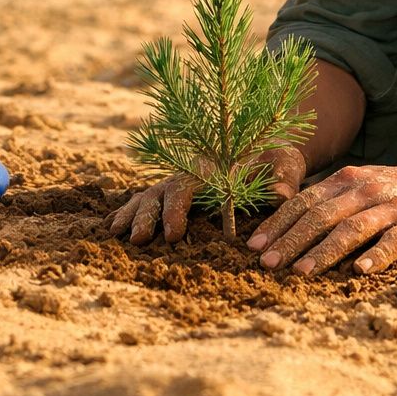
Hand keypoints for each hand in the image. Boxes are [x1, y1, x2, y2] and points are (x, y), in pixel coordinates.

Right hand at [106, 146, 307, 243]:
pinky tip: (110, 226)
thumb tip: (281, 194)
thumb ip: (282, 179)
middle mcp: (191, 173)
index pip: (188, 187)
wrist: (271, 155)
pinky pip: (146, 202)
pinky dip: (128, 212)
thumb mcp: (286, 165)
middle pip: (162, 192)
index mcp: (213, 167)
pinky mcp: (174, 195)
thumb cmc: (278, 162)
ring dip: (132, 214)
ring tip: (115, 235)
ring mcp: (179, 183)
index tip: (174, 235)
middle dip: (147, 215)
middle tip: (138, 240)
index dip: (178, 210)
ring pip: (149, 196)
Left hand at [245, 161, 396, 275]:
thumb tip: (284, 222)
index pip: (305, 201)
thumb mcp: (359, 186)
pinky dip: (377, 255)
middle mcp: (366, 189)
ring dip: (324, 251)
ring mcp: (393, 206)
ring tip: (301, 272)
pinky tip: (360, 271)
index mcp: (346, 179)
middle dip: (291, 240)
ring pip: (353, 229)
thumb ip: (328, 199)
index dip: (278, 223)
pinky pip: (395, 241)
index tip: (254, 245)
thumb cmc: (393, 192)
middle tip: (268, 264)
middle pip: (322, 215)